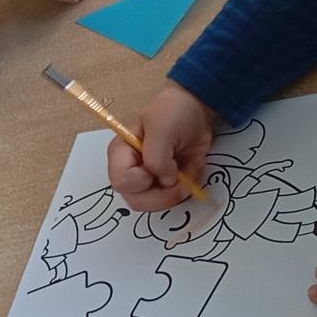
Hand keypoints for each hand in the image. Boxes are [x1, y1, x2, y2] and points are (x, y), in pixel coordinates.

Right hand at [106, 82, 217, 209]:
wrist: (195, 110)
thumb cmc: (173, 111)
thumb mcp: (163, 127)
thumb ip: (157, 157)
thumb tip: (166, 181)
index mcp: (121, 154)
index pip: (122, 182)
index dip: (143, 180)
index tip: (164, 165)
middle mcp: (130, 171)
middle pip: (136, 201)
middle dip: (162, 195)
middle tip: (179, 179)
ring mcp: (146, 180)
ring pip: (152, 206)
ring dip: (174, 194)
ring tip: (185, 173)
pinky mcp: (162, 185)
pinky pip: (170, 201)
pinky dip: (183, 191)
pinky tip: (187, 172)